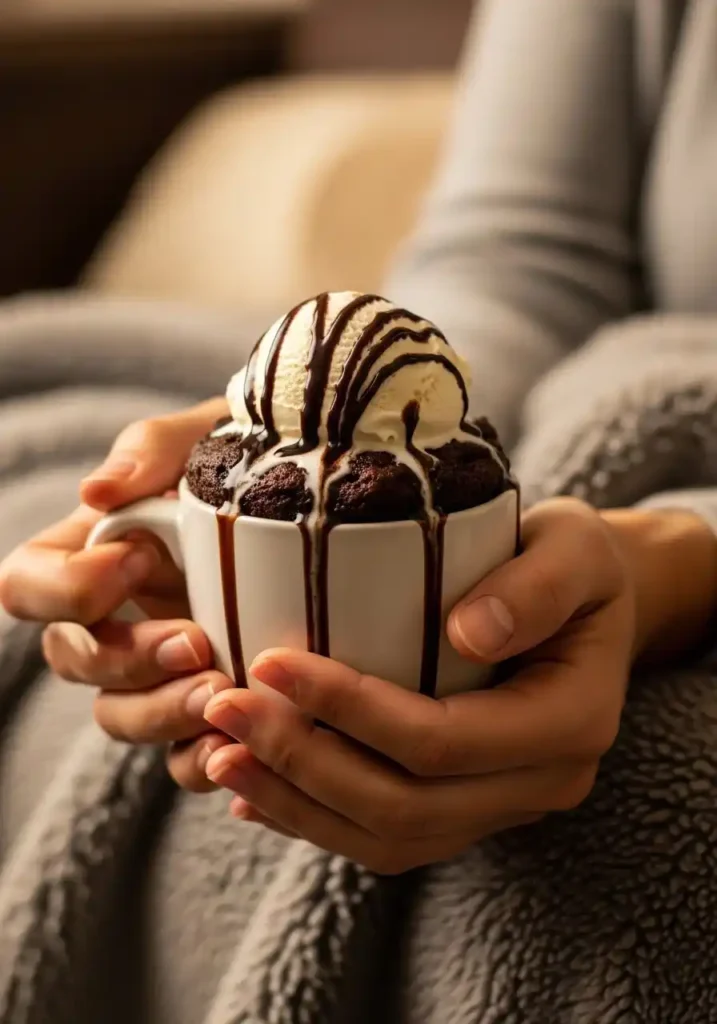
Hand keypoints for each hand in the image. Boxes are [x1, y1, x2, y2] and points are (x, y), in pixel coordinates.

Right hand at [0, 397, 233, 791]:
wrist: (323, 507)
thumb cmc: (247, 462)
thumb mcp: (205, 439)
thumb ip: (151, 452)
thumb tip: (97, 491)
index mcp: (89, 555)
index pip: (28, 585)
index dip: (69, 588)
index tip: (140, 557)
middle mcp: (110, 619)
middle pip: (75, 662)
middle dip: (131, 657)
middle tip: (197, 640)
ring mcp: (155, 670)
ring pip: (120, 716)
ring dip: (164, 713)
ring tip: (223, 693)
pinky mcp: (204, 706)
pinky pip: (179, 756)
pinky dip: (203, 760)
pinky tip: (242, 748)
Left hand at [202, 498, 636, 871]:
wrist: (585, 605)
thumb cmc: (572, 562)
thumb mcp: (574, 545)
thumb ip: (536, 585)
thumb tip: (467, 634)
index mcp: (570, 722)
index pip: (442, 739)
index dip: (350, 708)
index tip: (271, 661)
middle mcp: (541, 783)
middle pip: (405, 804)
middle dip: (302, 762)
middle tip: (223, 710)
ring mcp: (502, 807)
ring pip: (388, 837)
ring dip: (295, 802)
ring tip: (218, 755)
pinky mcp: (467, 810)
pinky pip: (387, 837)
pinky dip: (313, 819)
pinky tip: (254, 791)